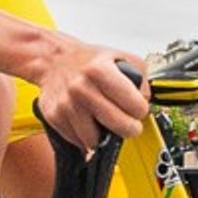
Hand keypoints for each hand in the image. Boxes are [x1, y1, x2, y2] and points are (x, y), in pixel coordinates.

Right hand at [32, 36, 151, 143]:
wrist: (52, 60)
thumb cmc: (87, 62)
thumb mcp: (120, 57)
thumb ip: (140, 78)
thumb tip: (145, 101)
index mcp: (100, 70)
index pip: (135, 105)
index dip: (141, 110)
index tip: (138, 109)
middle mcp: (82, 88)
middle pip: (120, 126)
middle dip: (130, 129)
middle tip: (130, 124)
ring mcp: (67, 104)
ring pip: (97, 139)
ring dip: (103, 135)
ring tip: (103, 119)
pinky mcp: (55, 117)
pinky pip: (78, 140)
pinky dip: (85, 135)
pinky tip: (87, 121)